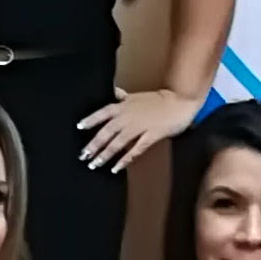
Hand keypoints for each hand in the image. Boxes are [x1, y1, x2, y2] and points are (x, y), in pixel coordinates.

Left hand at [77, 85, 205, 173]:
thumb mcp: (138, 96)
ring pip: (118, 142)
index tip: (79, 127)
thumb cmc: (160, 100)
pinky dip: (125, 159)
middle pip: (107, 131)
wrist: (181, 102)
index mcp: (124, 105)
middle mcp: (129, 116)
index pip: (103, 112)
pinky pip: (135, 149)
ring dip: (106, 154)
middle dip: (94, 144)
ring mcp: (140, 127)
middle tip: (84, 155)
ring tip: (95, 164)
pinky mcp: (151, 136)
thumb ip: (123, 96)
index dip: (91, 119)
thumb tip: (114, 92)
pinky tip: (116, 167)